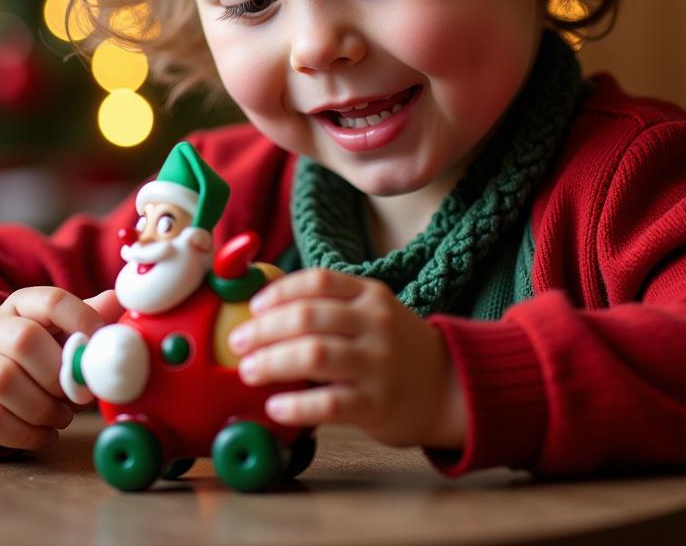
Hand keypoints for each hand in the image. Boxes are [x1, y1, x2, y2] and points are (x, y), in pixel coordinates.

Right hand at [0, 286, 121, 449]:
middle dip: (57, 373)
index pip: (52, 300)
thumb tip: (115, 301)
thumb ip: (90, 318)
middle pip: (24, 340)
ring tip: (63, 417)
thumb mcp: (63, 333)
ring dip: (43, 407)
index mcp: (23, 305)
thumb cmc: (38, 357)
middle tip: (77, 394)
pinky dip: (25, 433)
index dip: (81, 320)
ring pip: (3, 381)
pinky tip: (46, 434)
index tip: (101, 343)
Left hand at [227, 269, 465, 448]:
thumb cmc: (395, 349)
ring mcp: (378, 363)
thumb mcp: (373, 314)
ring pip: (314, 355)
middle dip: (264, 329)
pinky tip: (275, 406)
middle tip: (237, 342)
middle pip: (308, 317)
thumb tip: (263, 312)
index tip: (253, 306)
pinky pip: (329, 403)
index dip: (279, 291)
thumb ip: (332, 308)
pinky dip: (296, 405)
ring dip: (273, 361)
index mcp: (370, 295)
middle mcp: (376, 323)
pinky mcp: (378, 404)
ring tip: (249, 371)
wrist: (448, 387)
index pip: (318, 280)